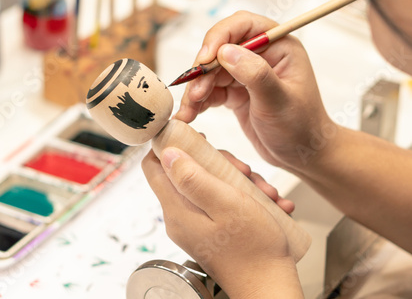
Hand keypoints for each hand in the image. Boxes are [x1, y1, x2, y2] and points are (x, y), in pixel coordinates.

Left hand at [142, 147, 301, 296]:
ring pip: (210, 186)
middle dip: (219, 164)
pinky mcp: (212, 231)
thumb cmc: (253, 250)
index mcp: (177, 209)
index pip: (154, 167)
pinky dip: (245, 199)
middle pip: (187, 173)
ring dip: (239, 182)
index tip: (196, 138)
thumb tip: (167, 153)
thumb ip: (193, 177)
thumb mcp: (225, 203)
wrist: (269, 286)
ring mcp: (196, 225)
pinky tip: (269, 204)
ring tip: (266, 193)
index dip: (170, 145)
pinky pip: (222, 203)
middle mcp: (181, 217)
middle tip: (244, 170)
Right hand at [175, 10, 334, 170]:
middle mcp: (261, 55)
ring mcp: (247, 73)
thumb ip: (255, 74)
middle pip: (220, 49)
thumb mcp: (278, 101)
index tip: (204, 60)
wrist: (302, 155)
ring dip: (196, 89)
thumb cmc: (301, 128)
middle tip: (194, 94)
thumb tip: (225, 52)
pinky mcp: (236, 92)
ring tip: (188, 111)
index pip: (243, 26)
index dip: (219, 37)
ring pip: (211, 71)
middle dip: (203, 71)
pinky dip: (198, 102)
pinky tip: (190, 114)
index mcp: (279, 46)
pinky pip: (211, 90)